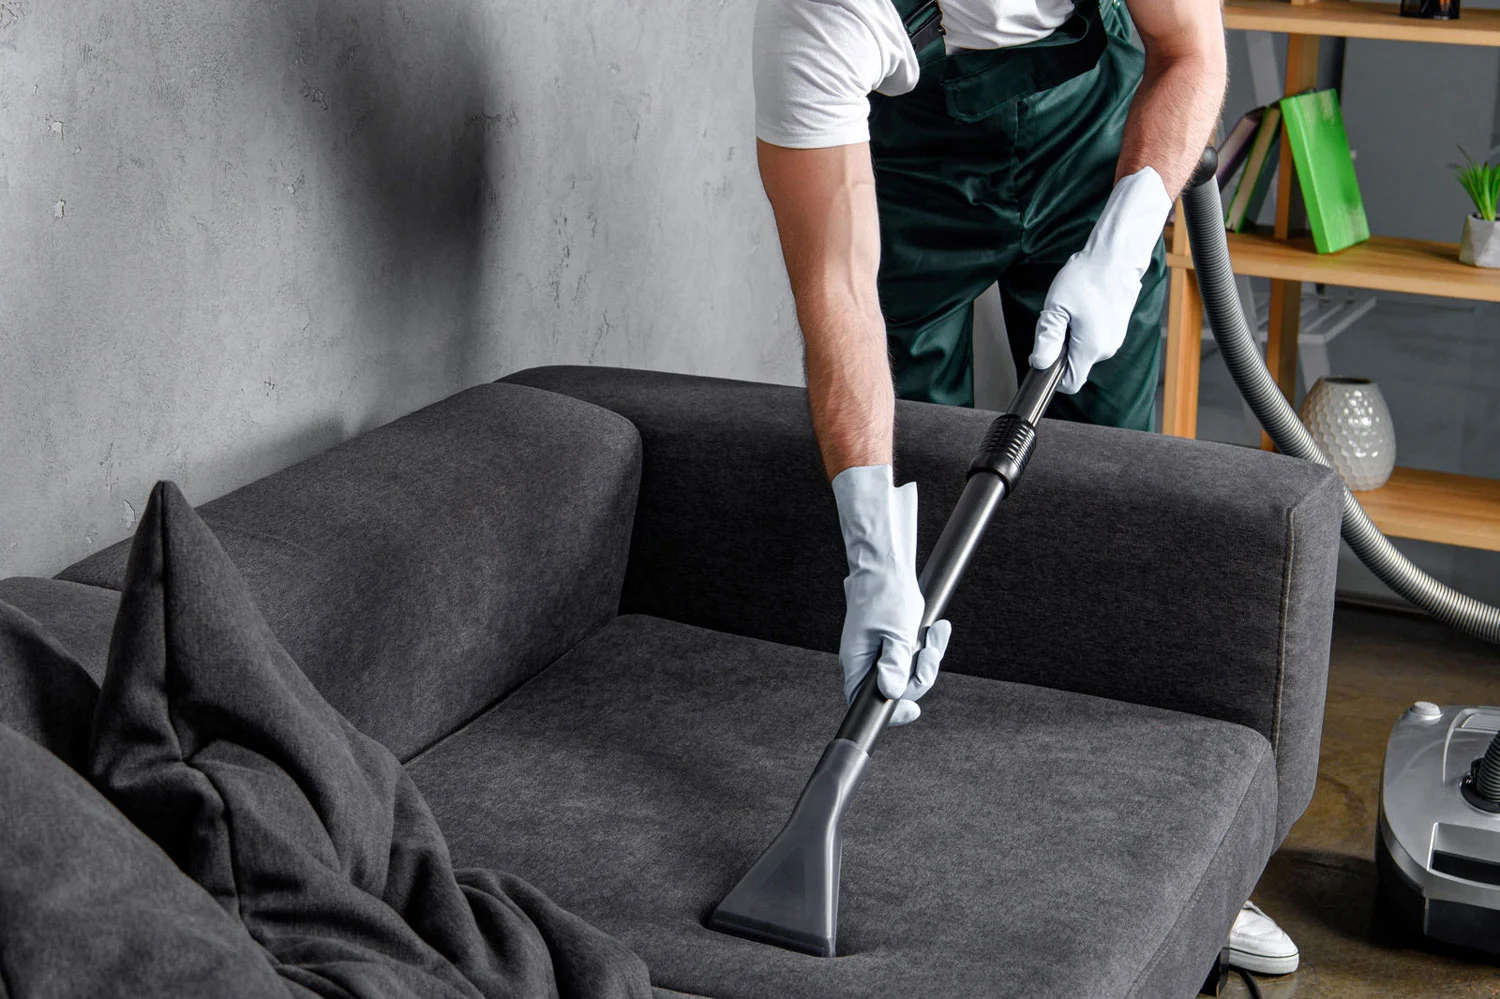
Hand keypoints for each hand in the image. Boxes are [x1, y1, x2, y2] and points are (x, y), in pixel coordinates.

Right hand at [831, 465, 952, 725]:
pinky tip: (936, 629)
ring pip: (910, 671)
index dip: (891, 712)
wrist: (885, 566)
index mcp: (858, 662)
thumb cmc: (885, 594)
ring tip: (935, 633)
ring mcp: (880, 653)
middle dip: (921, 673)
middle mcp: (867, 662)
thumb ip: (895, 664)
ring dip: (928, 655)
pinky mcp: (893, 643)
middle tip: (929, 650)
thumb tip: (892, 692)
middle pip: (898, 688)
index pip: (866, 702)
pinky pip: (913, 656)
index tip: (913, 711)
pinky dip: (928, 645)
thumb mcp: (896, 632)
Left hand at [1031, 166, 1173, 394]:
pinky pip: (1094, 338)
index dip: (1053, 374)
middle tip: (1058, 318)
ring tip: (1072, 308)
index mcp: (1091, 349)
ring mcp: (1115, 339)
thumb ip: (1047, 339)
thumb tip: (1040, 364)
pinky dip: (1083, 328)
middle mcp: (1106, 349)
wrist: (1117, 256)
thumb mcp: (1057, 307)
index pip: (1070, 383)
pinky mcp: (1117, 328)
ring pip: (1083, 350)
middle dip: (1060, 348)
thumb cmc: (1087, 277)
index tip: (1044, 353)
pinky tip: (1084, 306)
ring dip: (1071, 336)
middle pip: (1075, 364)